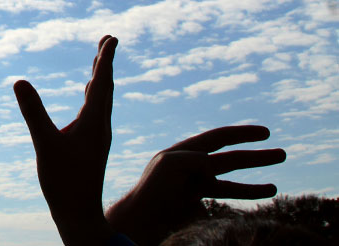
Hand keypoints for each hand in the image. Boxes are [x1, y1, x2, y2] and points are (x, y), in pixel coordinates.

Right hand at [13, 35, 117, 244]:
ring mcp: (98, 137)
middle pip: (105, 88)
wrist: (80, 213)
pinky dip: (94, 99)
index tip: (111, 38)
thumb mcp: (45, 144)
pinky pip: (96, 114)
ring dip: (101, 80)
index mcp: (93, 122)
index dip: (106, 58)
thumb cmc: (64, 181)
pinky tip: (87, 103)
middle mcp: (100, 126)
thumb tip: (20, 81)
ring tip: (99, 65)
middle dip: (105, 63)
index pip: (102, 82)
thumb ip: (33, 112)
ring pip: (102, 102)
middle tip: (108, 41)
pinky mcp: (92, 147)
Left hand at [105, 125, 285, 244]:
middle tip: (283, 154)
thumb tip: (211, 163)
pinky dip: (247, 190)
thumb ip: (192, 160)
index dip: (242, 134)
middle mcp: (192, 162)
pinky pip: (226, 190)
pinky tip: (267, 191)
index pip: (218, 138)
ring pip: (231, 173)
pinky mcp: (197, 195)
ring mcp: (196, 179)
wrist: (140, 216)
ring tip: (277, 176)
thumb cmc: (150, 189)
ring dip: (255, 172)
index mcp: (184, 151)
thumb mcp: (168, 166)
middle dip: (256, 155)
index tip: (265, 133)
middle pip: (230, 156)